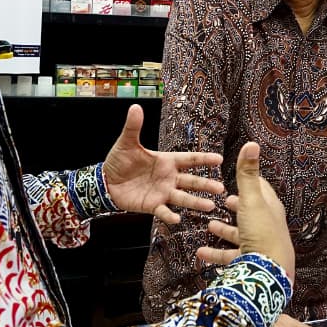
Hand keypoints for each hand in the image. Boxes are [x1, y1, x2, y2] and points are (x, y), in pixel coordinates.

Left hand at [102, 104, 224, 223]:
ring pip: (183, 198)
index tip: (219, 159)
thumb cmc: (119, 161)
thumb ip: (133, 127)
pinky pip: (163, 211)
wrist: (106, 181)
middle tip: (221, 188)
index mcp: (167, 161)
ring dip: (196, 202)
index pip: (189, 160)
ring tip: (209, 206)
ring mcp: (162, 192)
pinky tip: (177, 219)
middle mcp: (169, 178)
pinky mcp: (152, 205)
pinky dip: (169, 215)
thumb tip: (135, 106)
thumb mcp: (126, 143)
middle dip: (206, 184)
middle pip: (191, 181)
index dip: (204, 159)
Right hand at [194, 142, 293, 279]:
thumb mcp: (252, 200)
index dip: (252, 182)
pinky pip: (229, 256)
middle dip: (238, 206)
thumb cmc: (263, 233)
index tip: (243, 176)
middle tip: (227, 201)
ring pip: (239, 235)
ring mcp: (258, 246)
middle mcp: (266, 226)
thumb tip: (252, 144)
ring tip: (210, 224)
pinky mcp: (248, 262)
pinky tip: (201, 252)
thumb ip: (247, 174)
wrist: (269, 273)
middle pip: (251, 213)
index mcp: (270, 209)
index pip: (262, 190)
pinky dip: (215, 253)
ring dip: (225, 230)